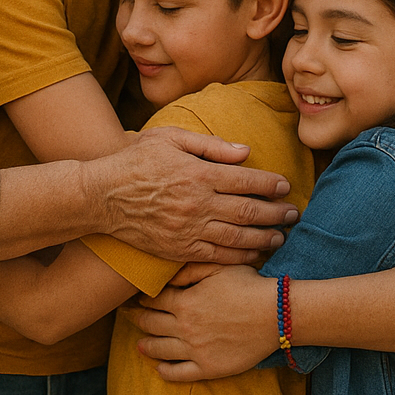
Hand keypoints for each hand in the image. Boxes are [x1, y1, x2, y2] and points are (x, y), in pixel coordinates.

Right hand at [91, 127, 297, 264]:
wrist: (100, 196)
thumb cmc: (135, 160)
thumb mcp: (170, 138)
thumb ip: (210, 145)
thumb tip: (245, 151)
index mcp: (198, 173)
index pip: (246, 180)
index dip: (270, 184)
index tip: (285, 186)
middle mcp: (197, 204)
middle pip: (248, 211)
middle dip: (276, 213)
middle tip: (293, 214)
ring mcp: (187, 230)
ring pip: (236, 237)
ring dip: (263, 238)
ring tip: (281, 238)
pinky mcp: (177, 250)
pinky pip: (215, 256)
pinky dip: (238, 257)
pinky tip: (252, 256)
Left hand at [127, 264, 274, 380]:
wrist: (274, 314)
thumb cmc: (249, 286)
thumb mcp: (219, 267)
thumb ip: (190, 269)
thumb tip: (168, 275)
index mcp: (185, 301)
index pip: (153, 300)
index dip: (141, 298)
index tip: (134, 297)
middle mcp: (184, 327)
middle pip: (151, 324)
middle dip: (136, 319)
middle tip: (126, 317)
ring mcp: (194, 349)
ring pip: (160, 349)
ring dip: (145, 345)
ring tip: (139, 344)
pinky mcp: (207, 367)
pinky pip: (178, 373)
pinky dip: (165, 371)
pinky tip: (160, 368)